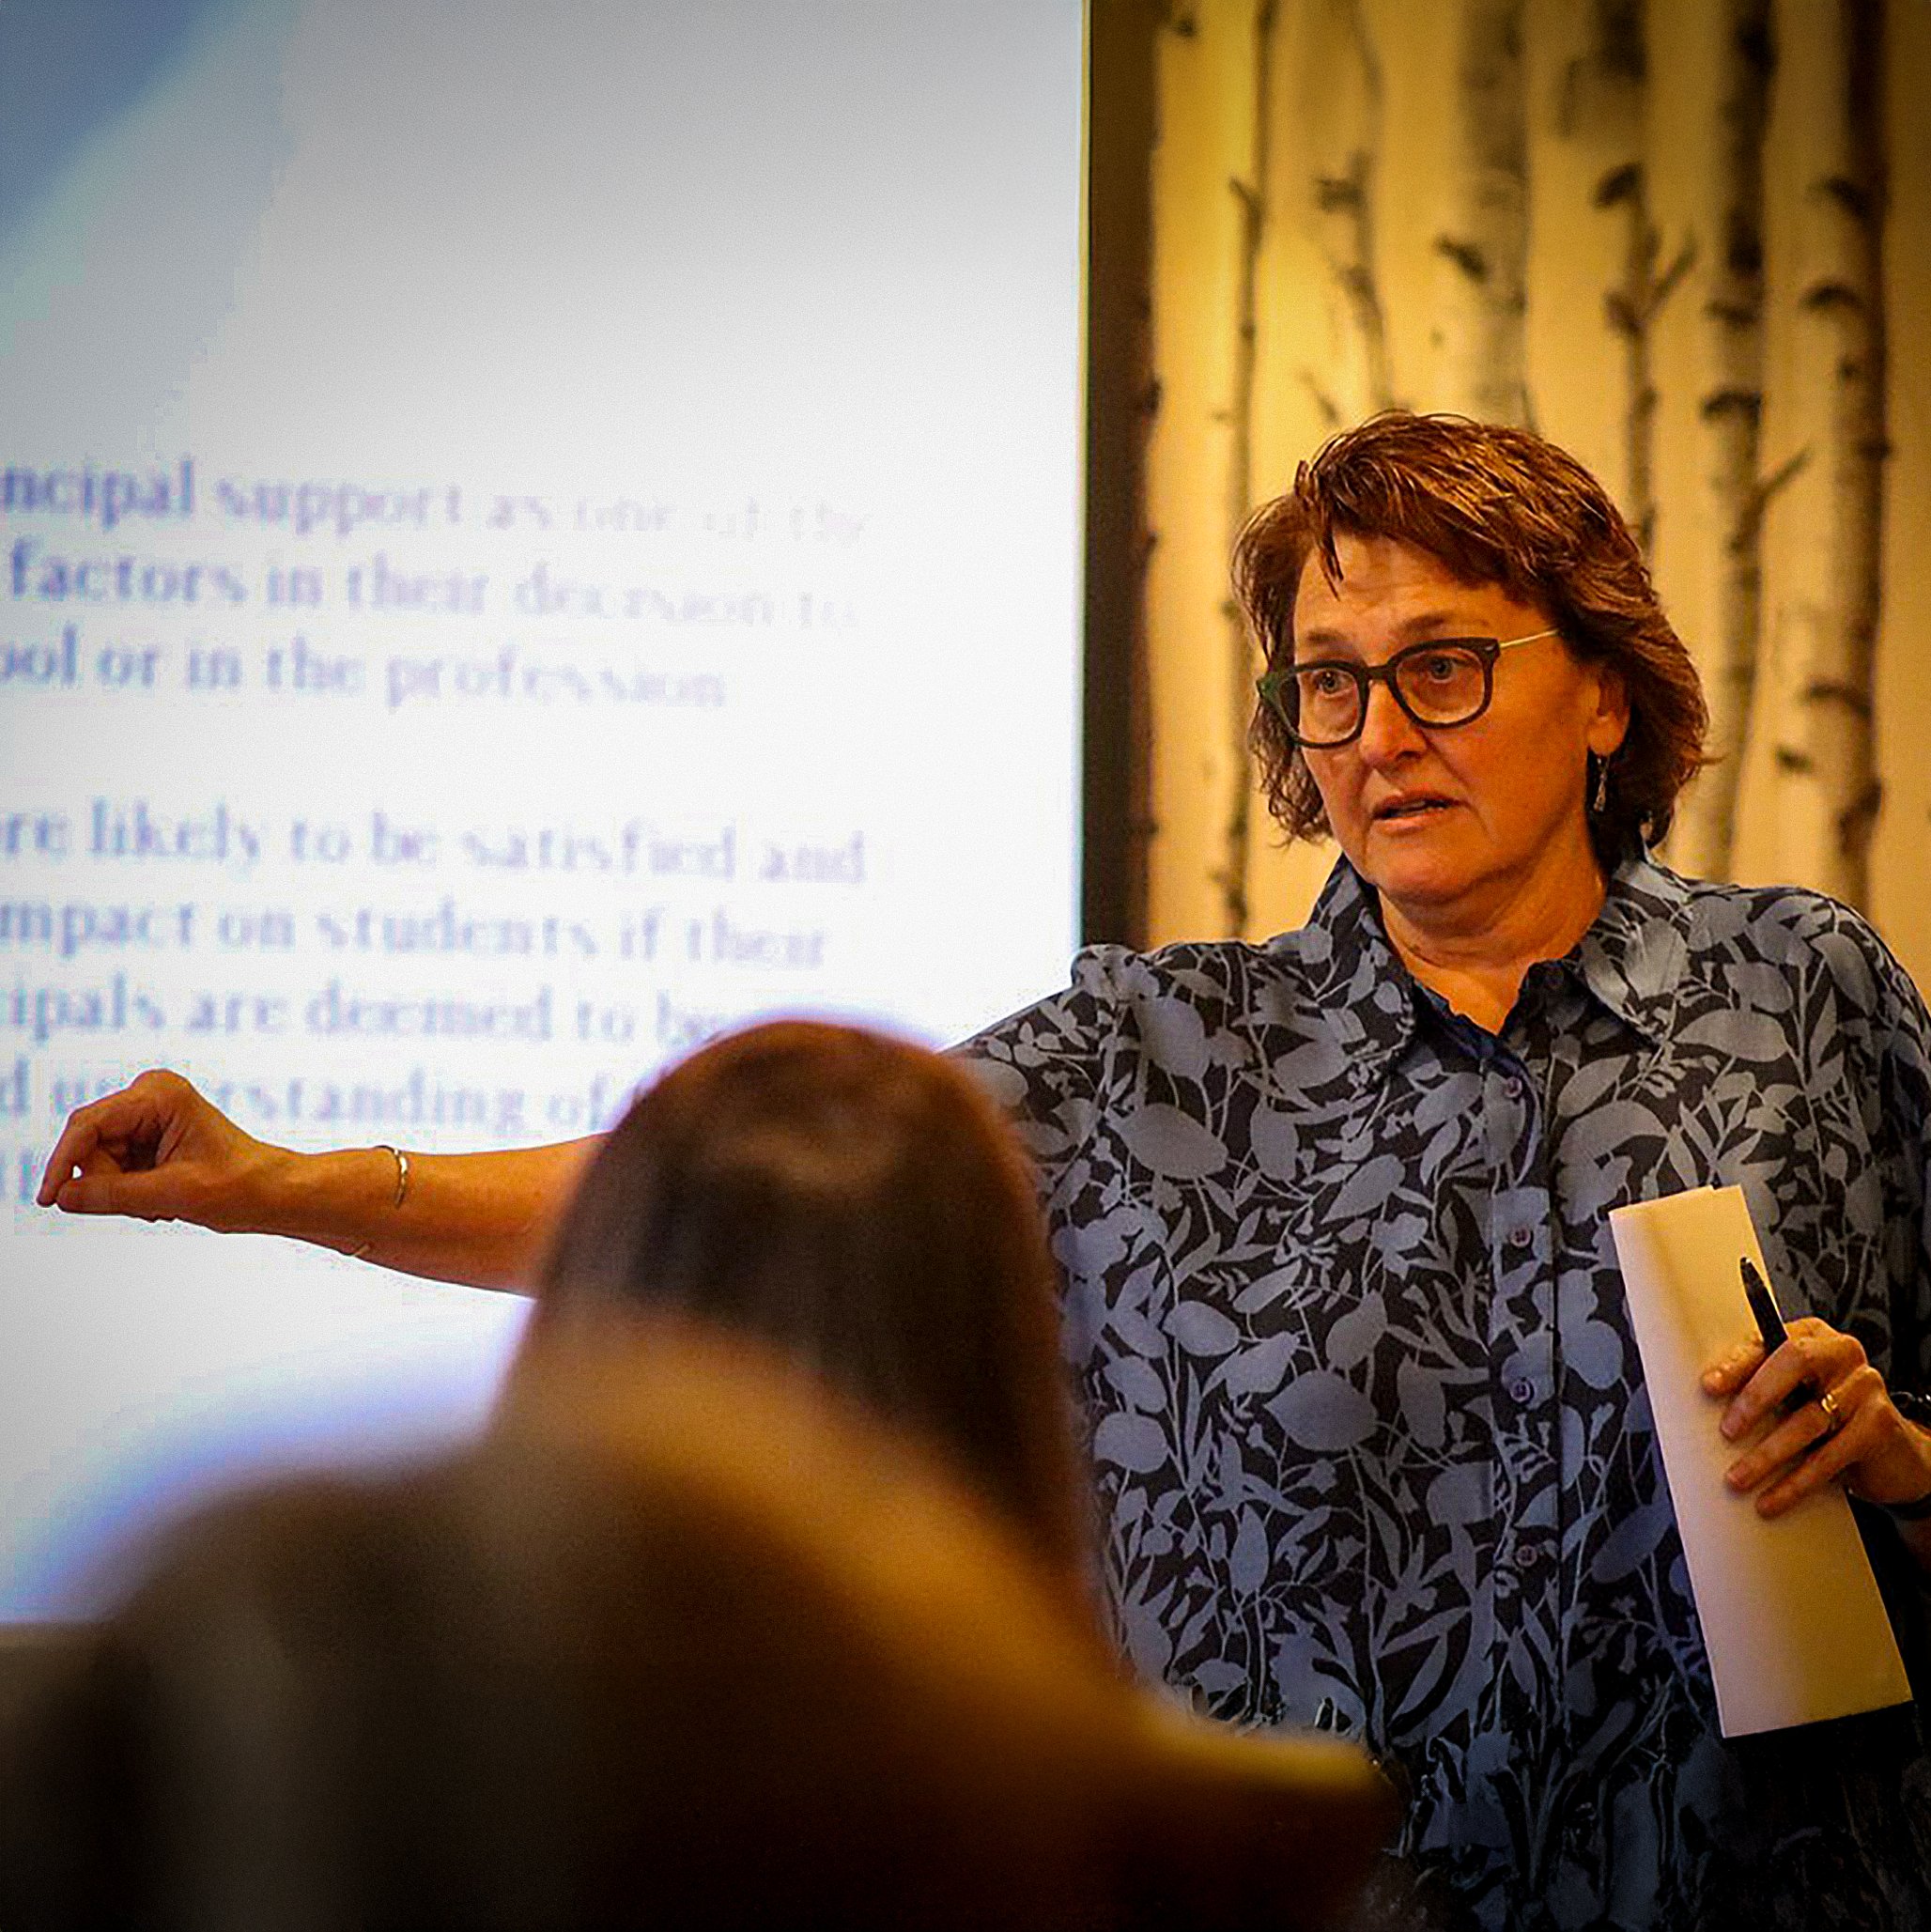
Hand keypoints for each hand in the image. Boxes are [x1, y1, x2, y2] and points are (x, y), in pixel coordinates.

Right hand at [36, 1069, 285, 1233]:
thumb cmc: (239, 1186)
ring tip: (163, 1204)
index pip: (88, 1125)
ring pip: (100, 1162)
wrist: (272, 1192)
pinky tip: (163, 1200)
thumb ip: (113, 1195)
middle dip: (108, 1183)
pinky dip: (131, 1191)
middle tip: (148, 1207)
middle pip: (92, 1145)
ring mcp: (148, 1116)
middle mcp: (149, 1096)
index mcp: (159, 1095)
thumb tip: (62, 1197)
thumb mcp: (172, 1195)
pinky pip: (115, 1168)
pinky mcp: (149, 1137)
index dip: (63, 1164)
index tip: (49, 1199)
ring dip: (123, 1191)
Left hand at [1701, 1317, 1930, 1516]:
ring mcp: (1865, 1387)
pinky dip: (1795, 1483)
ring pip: (1808, 1419)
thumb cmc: (1830, 1416)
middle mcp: (1842, 1353)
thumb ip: (1763, 1388)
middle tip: (1728, 1432)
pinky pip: (1829, 1457)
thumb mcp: (1796, 1395)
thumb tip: (1709, 1404)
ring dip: (1767, 1454)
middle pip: (1795, 1363)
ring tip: (1738, 1478)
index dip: (1738, 1363)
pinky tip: (1771, 1500)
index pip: (1769, 1341)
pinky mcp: (1879, 1426)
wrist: (1893, 1454)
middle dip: (1756, 1397)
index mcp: (1813, 1336)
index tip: (1710, 1386)